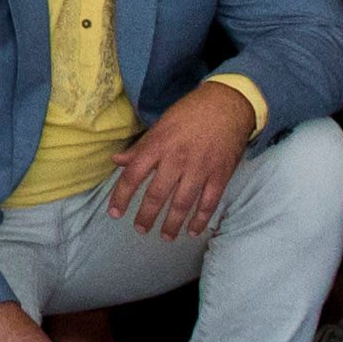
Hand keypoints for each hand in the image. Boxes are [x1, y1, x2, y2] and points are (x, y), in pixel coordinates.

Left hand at [103, 85, 255, 243]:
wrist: (227, 105)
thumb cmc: (190, 113)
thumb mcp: (160, 125)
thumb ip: (140, 148)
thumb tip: (116, 161)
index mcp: (158, 145)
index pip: (133, 175)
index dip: (121, 196)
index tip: (115, 213)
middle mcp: (177, 159)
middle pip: (157, 194)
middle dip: (146, 216)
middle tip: (141, 230)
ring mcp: (200, 168)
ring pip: (182, 203)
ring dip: (172, 223)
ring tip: (166, 236)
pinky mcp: (220, 175)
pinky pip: (209, 203)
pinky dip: (201, 219)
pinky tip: (193, 230)